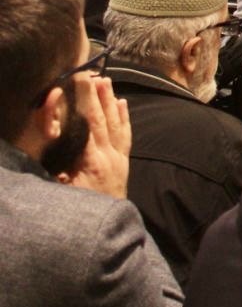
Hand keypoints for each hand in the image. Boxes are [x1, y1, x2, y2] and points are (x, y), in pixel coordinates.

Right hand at [61, 76, 129, 199]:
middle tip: (92, 73)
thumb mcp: (60, 190)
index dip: (85, 102)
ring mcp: (119, 159)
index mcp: (91, 161)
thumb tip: (50, 138)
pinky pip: (125, 136)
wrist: (107, 232)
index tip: (79, 82)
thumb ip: (56, 167)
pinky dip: (124, 118)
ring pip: (116, 124)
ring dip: (111, 101)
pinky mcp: (123, 163)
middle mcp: (109, 156)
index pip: (89, 124)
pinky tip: (123, 103)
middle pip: (103, 119)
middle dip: (97, 95)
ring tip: (107, 81)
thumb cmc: (79, 209)